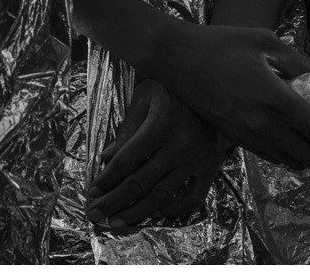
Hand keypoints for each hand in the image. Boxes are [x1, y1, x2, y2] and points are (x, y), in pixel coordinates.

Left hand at [86, 79, 227, 227]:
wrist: (216, 88)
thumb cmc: (173, 88)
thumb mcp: (145, 96)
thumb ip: (127, 128)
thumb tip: (107, 158)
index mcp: (160, 125)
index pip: (127, 160)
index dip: (107, 178)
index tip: (92, 191)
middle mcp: (179, 146)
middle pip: (140, 182)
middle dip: (114, 201)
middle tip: (94, 214)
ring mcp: (196, 160)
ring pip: (163, 195)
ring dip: (137, 211)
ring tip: (117, 222)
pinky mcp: (211, 167)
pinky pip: (194, 197)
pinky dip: (176, 210)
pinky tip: (158, 214)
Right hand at [160, 24, 309, 170]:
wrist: (175, 57)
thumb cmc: (219, 43)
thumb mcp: (264, 41)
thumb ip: (297, 60)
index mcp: (276, 100)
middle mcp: (264, 125)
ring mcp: (246, 135)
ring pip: (290, 162)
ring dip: (307, 153)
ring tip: (309, 133)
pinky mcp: (233, 137)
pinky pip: (269, 156)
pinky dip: (286, 151)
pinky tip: (284, 131)